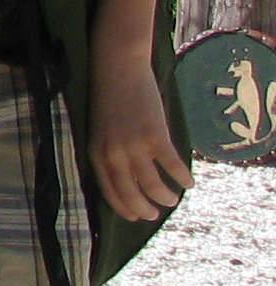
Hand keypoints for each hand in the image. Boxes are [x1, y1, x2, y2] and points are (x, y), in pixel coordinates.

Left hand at [88, 53, 192, 222]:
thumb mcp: (100, 129)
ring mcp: (134, 146)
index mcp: (95, 153)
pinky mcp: (155, 136)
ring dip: (165, 197)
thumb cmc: (109, 98)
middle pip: (130, 193)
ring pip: (152, 185)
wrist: (117, 69)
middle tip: (155, 214)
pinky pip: (172, 166)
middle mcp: (112, 154)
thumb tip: (127, 175)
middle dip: (144, 209)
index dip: (124, 207)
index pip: (109, 191)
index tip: (135, 217)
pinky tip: (189, 183)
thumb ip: (109, 152)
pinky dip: (182, 178)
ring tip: (172, 200)